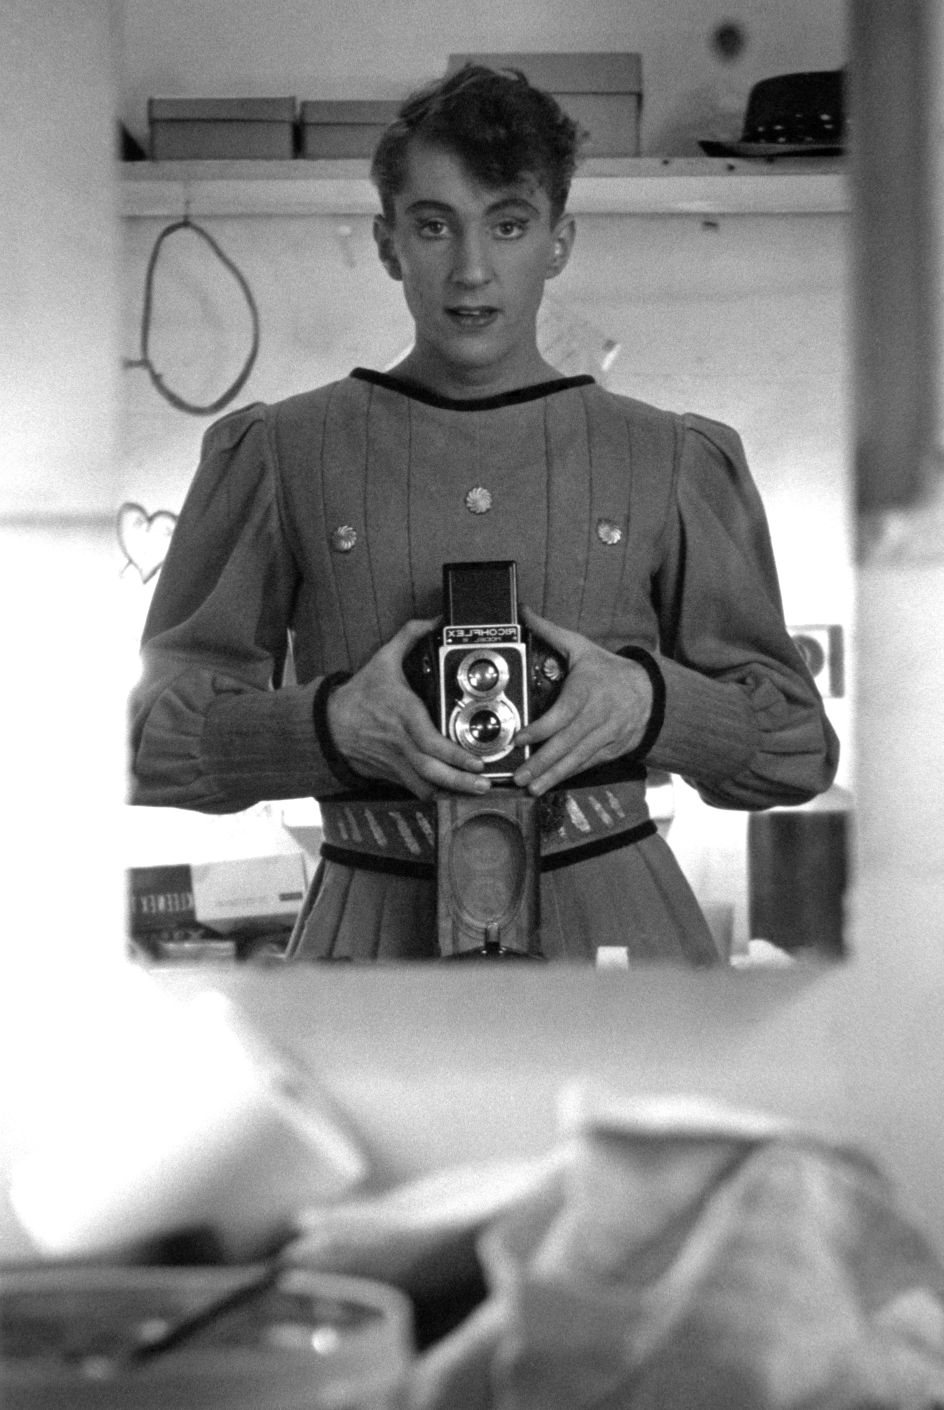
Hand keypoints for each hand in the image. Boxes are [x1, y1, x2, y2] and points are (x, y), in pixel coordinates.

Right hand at [326, 618, 490, 799]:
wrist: (330, 724)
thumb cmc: (359, 694)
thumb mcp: (382, 659)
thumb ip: (409, 636)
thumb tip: (433, 620)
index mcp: (403, 715)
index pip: (430, 742)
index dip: (454, 755)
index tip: (477, 759)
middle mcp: (402, 742)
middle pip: (432, 770)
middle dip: (460, 780)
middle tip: (485, 782)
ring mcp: (397, 761)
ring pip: (425, 785)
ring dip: (451, 791)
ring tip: (477, 792)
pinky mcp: (394, 773)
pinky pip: (417, 790)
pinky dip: (436, 795)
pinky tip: (455, 796)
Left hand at [512, 607, 653, 795]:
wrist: (651, 693)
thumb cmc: (609, 670)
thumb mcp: (581, 647)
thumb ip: (550, 631)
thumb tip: (523, 612)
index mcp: (586, 691)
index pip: (561, 715)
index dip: (540, 730)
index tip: (520, 739)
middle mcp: (596, 717)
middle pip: (566, 743)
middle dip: (541, 762)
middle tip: (520, 776)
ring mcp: (605, 736)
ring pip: (576, 759)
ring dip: (552, 776)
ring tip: (532, 788)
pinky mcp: (610, 750)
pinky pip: (587, 765)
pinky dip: (568, 776)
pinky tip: (551, 785)